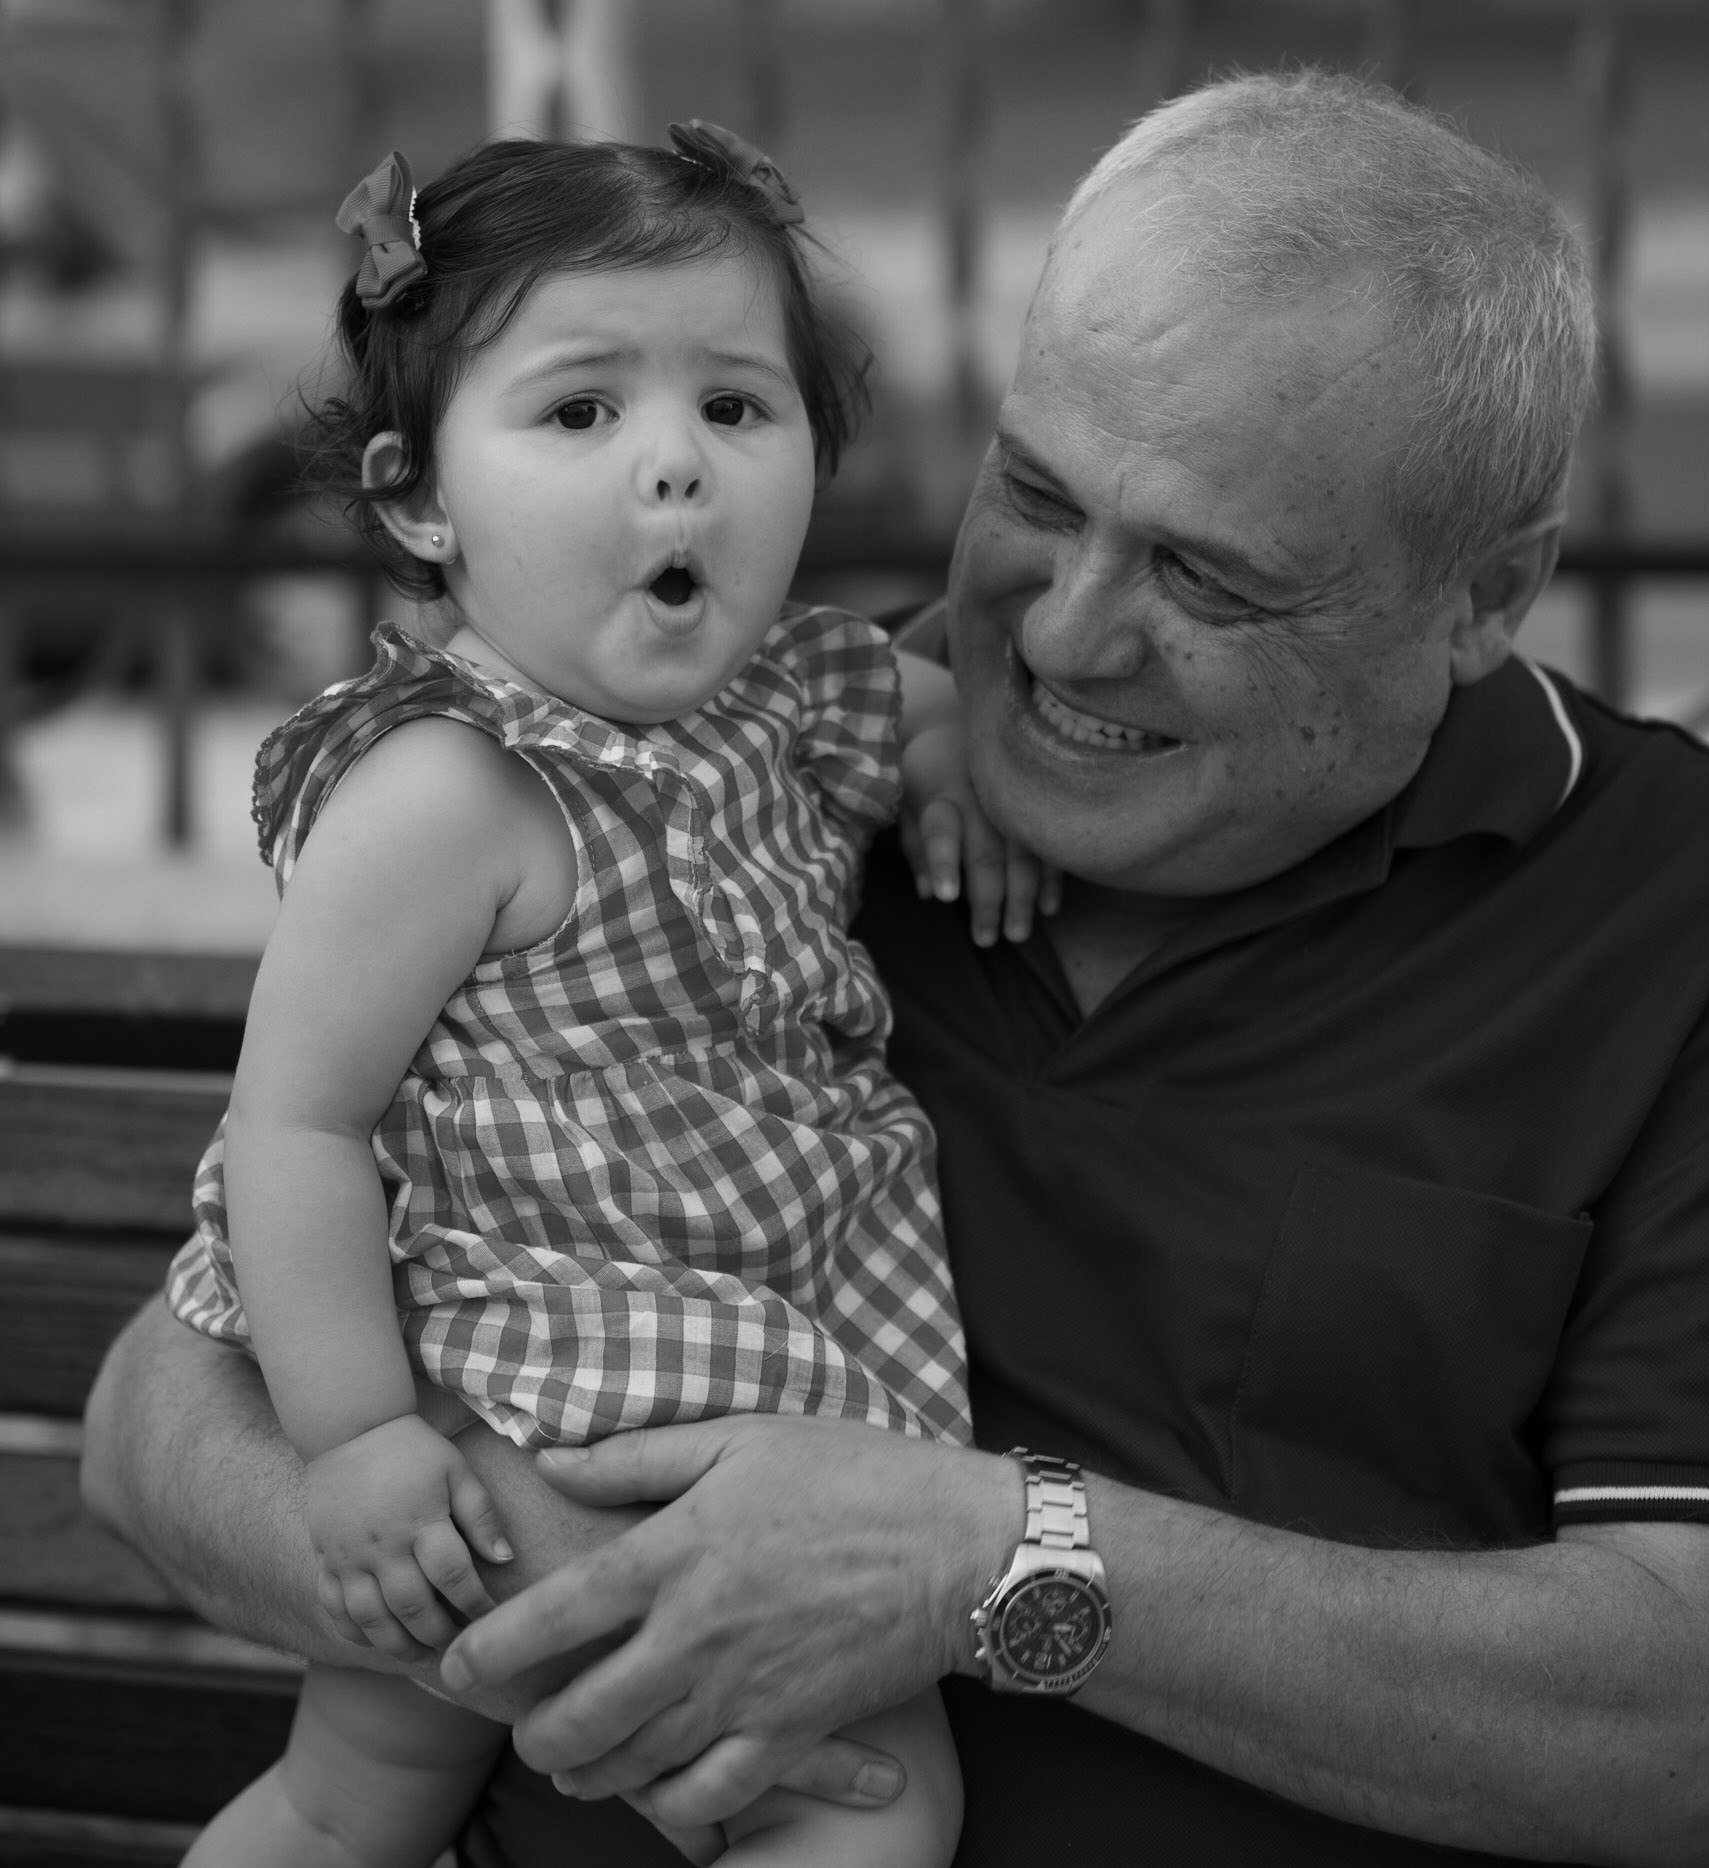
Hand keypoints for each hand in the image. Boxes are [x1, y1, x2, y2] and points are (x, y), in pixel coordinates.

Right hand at [306, 1413, 513, 1654]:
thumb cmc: (413, 1449)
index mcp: (420, 1520)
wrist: (349, 1428)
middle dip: (440, 1634)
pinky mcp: (325, 1559)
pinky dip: (353, 1633)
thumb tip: (506, 1559)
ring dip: (397, 1645)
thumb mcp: (456, 1470)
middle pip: (412, 1607)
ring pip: (370, 1619)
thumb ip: (481, 1515)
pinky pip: (334, 1609)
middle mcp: (382, 1545)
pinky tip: (376, 1641)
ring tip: (422, 1655)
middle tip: (460, 1646)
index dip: (475, 1604)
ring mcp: (348, 1556)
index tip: (491, 1618)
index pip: (453, 1575)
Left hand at [438, 1415, 1016, 1829]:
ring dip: (588, 1771)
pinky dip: (670, 1806)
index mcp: (675, 1552)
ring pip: (635, 1760)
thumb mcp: (740, 1438)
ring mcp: (742, 1691)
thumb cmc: (849, 1475)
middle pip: (583, 1711)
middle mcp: (694, 1633)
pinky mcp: (789, 1730)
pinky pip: (710, 1794)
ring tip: (570, 1767)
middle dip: (536, 1733)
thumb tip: (553, 1462)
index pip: (555, 1613)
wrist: (954, 1546)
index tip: (452, 1664)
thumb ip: (638, 1456)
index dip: (491, 1645)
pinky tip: (655, 1794)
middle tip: (522, 1732)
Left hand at [900, 722, 1060, 945]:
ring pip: (1022, 853)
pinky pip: (1048, 842)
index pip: (940, 830)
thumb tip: (928, 894)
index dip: (943, 862)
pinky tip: (1048, 908)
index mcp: (940, 790)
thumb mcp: (906, 796)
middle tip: (987, 940)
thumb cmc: (929, 768)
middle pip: (985, 852)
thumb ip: (915, 843)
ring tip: (1017, 935)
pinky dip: (1050, 877)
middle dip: (988, 900)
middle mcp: (979, 794)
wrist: (967, 716)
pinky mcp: (1039, 799)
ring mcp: (1014, 796)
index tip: (947, 897)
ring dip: (1022, 897)